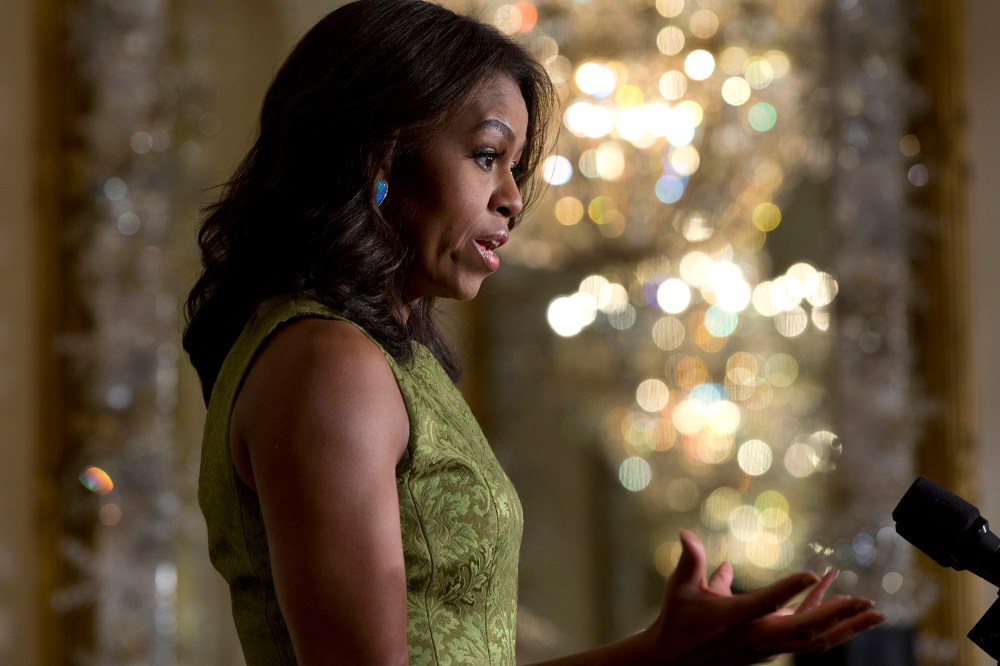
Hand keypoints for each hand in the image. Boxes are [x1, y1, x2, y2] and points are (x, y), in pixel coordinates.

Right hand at [641, 529, 884, 665]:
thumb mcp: (680, 589)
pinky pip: (806, 636)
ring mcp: (768, 645)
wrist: (674, 661)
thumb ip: (690, 561)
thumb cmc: (677, 621)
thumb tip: (685, 534)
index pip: (768, 603)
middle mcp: (758, 636)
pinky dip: (824, 617)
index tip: (811, 573)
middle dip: (839, 616)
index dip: (790, 589)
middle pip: (807, 630)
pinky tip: (834, 596)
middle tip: (867, 601)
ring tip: (874, 612)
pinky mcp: (771, 647)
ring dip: (845, 626)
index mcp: (736, 619)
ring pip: (814, 639)